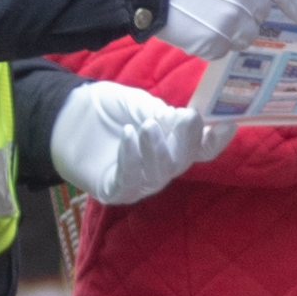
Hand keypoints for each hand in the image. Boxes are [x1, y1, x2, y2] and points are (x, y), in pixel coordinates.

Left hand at [50, 81, 233, 205]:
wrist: (67, 116)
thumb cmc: (109, 109)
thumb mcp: (139, 104)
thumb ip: (162, 114)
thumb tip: (189, 120)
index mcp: (171, 145)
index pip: (199, 149)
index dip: (215, 141)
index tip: (229, 125)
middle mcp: (160, 168)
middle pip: (183, 162)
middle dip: (188, 141)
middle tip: (188, 117)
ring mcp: (138, 183)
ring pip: (159, 174)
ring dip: (156, 150)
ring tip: (146, 125)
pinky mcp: (114, 191)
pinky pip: (129, 180)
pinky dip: (131, 158)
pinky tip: (128, 136)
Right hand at [155, 0, 296, 58]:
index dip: (293, 3)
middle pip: (262, 13)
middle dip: (248, 11)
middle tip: (221, 4)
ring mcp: (231, 20)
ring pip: (246, 35)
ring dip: (232, 30)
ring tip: (206, 16)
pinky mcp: (213, 42)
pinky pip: (223, 49)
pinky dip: (212, 42)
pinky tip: (194, 27)